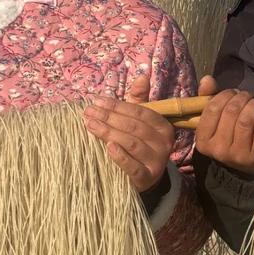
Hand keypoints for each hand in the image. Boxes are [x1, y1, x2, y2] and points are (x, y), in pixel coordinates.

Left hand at [83, 74, 175, 192]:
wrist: (145, 177)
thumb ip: (139, 99)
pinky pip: (134, 166)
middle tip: (88, 112)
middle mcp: (164, 143)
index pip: (140, 112)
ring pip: (132, 144)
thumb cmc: (139, 143)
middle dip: (109, 117)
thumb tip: (142, 76)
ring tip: (90, 125)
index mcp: (163, 126)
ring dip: (109, 133)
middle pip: (134, 127)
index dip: (117, 106)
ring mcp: (157, 161)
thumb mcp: (140, 120)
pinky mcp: (147, 178)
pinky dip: (120, 156)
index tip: (97, 101)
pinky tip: (108, 147)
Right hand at [194, 75, 253, 175]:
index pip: (212, 109)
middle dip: (242, 98)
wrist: (251, 165)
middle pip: (230, 112)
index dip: (225, 95)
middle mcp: (218, 150)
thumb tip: (207, 79)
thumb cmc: (232, 136)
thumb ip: (209, 98)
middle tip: (248, 97)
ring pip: (245, 120)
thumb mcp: (217, 120)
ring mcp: (238, 156)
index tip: (234, 93)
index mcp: (203, 141)